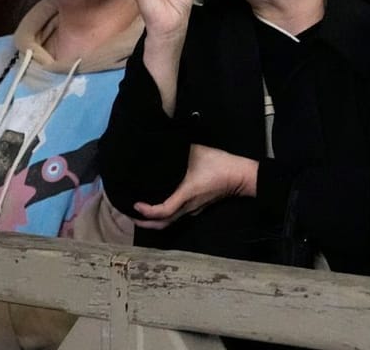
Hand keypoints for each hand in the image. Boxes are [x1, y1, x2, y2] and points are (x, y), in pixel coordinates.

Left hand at [128, 144, 257, 229]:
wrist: (241, 176)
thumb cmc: (219, 164)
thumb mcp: (195, 152)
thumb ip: (176, 149)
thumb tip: (159, 145)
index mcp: (186, 194)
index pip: (163, 211)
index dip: (146, 212)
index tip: (134, 205)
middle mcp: (188, 207)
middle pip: (163, 224)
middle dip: (145, 223)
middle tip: (129, 215)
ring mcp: (194, 209)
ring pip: (171, 221)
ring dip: (154, 220)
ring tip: (140, 212)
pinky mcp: (198, 207)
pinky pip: (178, 214)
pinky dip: (165, 214)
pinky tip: (159, 204)